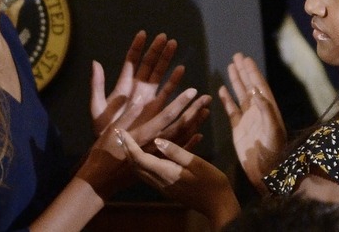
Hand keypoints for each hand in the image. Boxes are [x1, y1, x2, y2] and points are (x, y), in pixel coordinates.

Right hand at [76, 87, 210, 199]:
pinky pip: (178, 154)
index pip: (166, 116)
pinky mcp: (158, 163)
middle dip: (193, 111)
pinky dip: (190, 143)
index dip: (180, 103)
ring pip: (182, 139)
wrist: (102, 178)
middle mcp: (154, 146)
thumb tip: (139, 96)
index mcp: (143, 135)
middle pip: (179, 127)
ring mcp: (158, 156)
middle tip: (206, 98)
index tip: (192, 90)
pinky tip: (200, 134)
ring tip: (206, 110)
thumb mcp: (109, 130)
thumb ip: (126, 114)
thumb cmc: (103, 151)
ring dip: (195, 124)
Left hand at [90, 31, 184, 136]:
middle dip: (157, 49)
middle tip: (165, 36)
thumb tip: (95, 62)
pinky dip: (173, 80)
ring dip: (167, 60)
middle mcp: (138, 89)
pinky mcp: (157, 109)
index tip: (143, 33)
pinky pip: (167, 92)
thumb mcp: (96, 108)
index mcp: (123, 86)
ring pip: (159, 74)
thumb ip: (97, 85)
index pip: (131, 61)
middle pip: (149, 64)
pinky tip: (180, 69)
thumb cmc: (104, 130)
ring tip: (174, 45)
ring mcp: (149, 98)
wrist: (114, 151)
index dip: (137, 47)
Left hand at [117, 129, 239, 230]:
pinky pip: (148, 175)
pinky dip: (141, 163)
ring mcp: (163, 187)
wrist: (218, 206)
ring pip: (140, 172)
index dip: (129, 144)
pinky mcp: (167, 189)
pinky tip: (144, 155)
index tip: (121, 131)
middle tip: (119, 134)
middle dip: (126, 149)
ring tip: (127, 143)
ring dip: (132, 157)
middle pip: (135, 166)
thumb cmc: (212, 182)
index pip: (140, 158)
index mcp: (166, 173)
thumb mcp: (197, 163)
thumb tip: (157, 141)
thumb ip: (176, 152)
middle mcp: (160, 182)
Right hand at [219, 53, 286, 193]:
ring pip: (240, 95)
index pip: (259, 86)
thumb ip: (266, 111)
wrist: (266, 172)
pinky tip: (221, 89)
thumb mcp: (273, 131)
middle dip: (244, 71)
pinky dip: (227, 99)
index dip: (252, 72)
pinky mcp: (238, 129)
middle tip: (237, 56)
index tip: (245, 59)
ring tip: (230, 67)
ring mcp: (248, 119)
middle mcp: (258, 111)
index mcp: (268, 109)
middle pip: (250, 86)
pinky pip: (231, 110)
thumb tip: (257, 92)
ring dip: (236, 81)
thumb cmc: (273, 152)